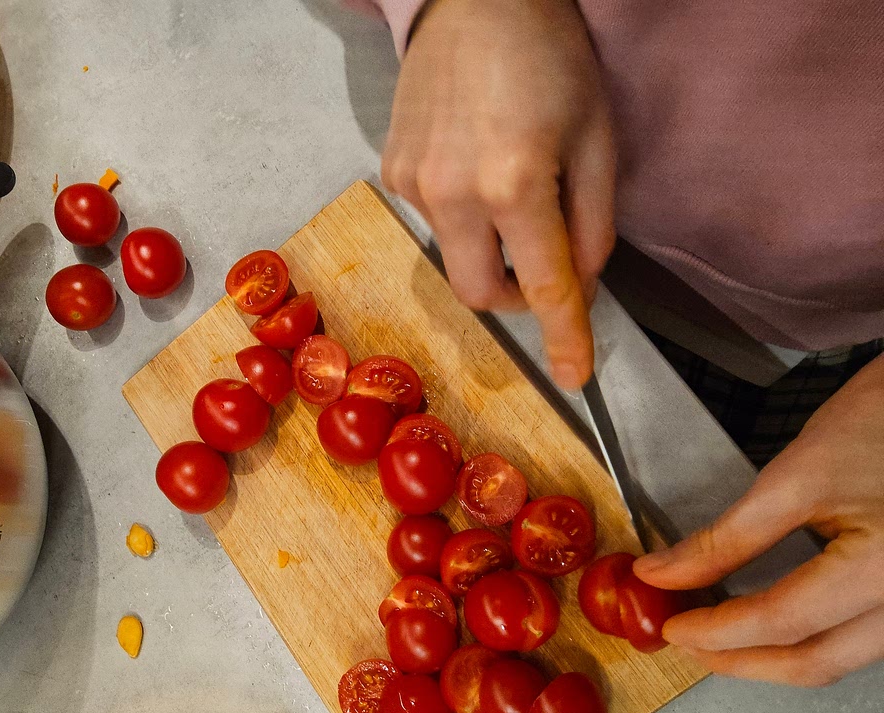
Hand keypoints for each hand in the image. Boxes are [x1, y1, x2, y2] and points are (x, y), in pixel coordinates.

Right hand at [381, 0, 614, 389]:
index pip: (545, 284)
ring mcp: (414, 184)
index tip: (576, 378)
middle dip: (519, 296)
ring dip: (491, 247)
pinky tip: (474, 162)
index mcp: (515, 182)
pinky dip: (464, 214)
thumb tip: (578, 285)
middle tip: (545, 262)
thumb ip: (593, 225)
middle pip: (482, 294)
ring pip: (457, 258)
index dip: (564, 336)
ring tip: (509, 184)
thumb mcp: (597, 138)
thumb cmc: (549, 56)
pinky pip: (435, 221)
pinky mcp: (393, 172)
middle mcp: (453, 193)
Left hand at [633, 356, 883, 686]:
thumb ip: (727, 537)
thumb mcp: (795, 478)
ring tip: (719, 636)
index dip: (717, 631)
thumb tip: (662, 574)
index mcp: (881, 568)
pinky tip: (770, 623)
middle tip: (689, 643)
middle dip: (742, 660)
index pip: (782, 621)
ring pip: (840, 658)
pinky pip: (859, 639)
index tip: (673, 627)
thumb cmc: (880, 424)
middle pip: (816, 661)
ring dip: (775, 656)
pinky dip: (809, 639)